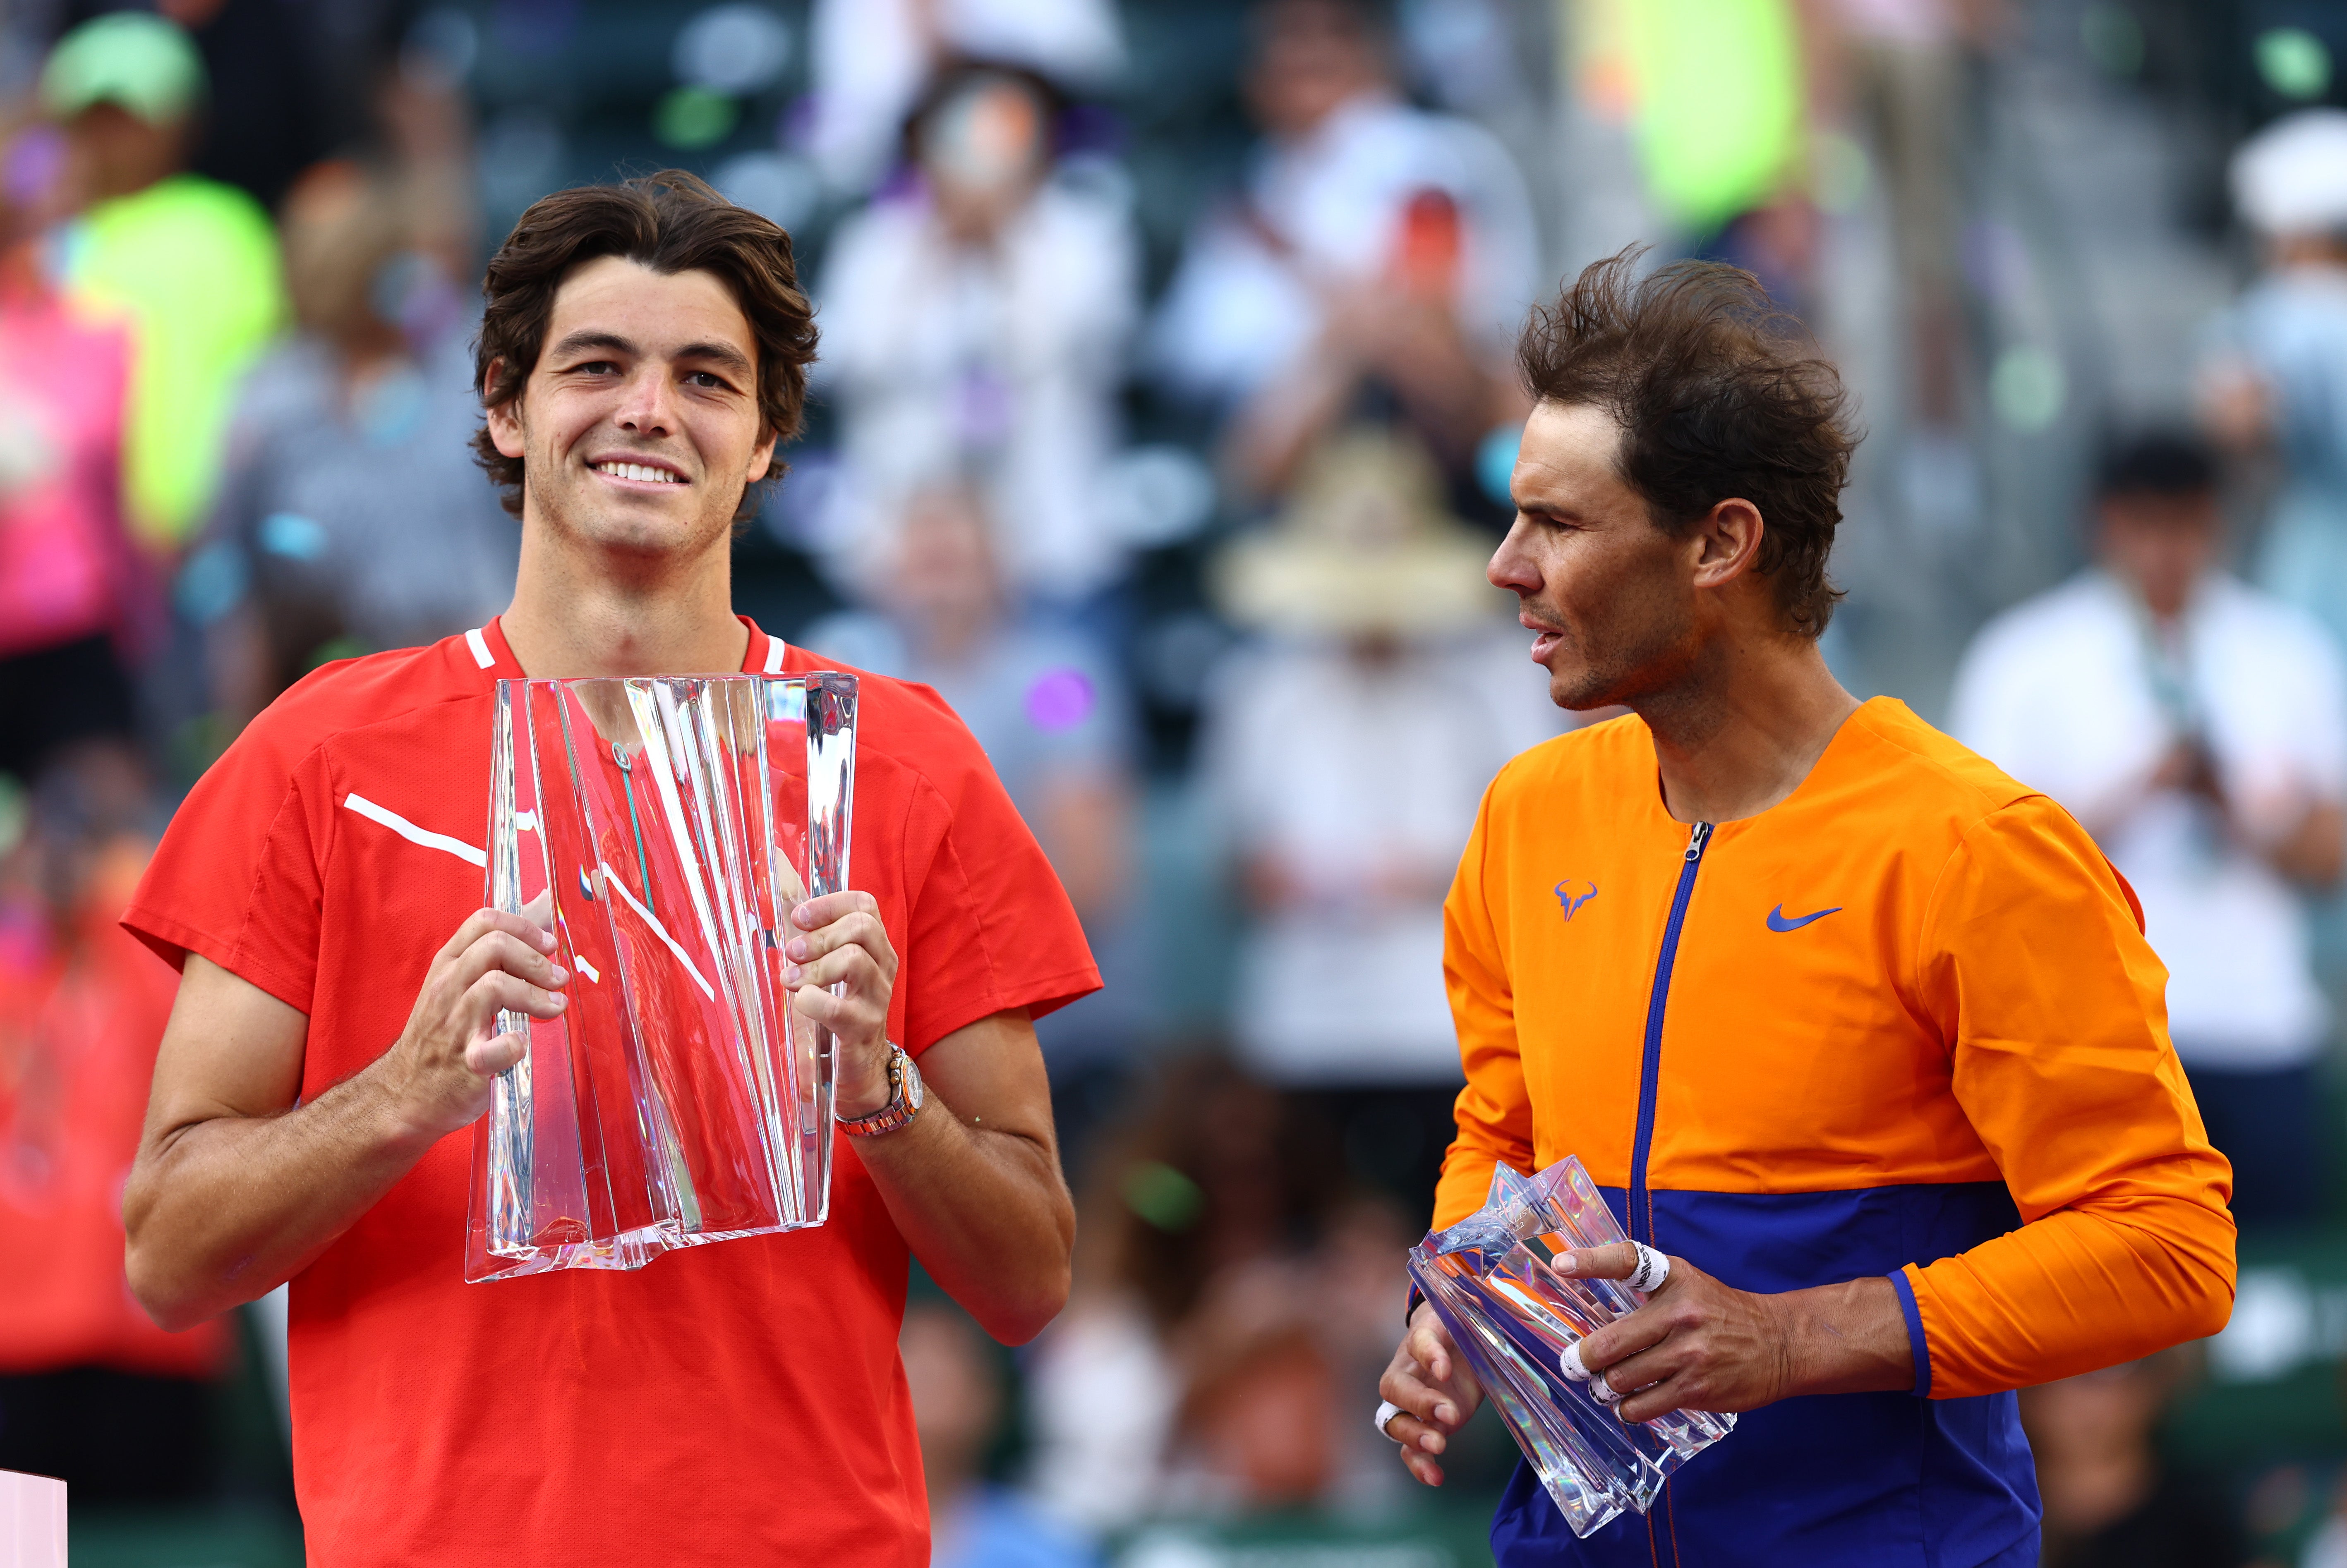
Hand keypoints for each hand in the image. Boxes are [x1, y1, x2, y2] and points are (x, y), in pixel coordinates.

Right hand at [379, 908, 568, 1139]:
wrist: (403, 1094)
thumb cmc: (442, 1035)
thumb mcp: (460, 984)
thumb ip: (499, 950)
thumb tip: (544, 903)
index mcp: (447, 966)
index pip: (483, 922)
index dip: (524, 927)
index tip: (548, 945)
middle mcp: (447, 988)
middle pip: (494, 947)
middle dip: (536, 960)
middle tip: (557, 980)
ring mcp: (454, 1025)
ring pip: (495, 986)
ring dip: (535, 995)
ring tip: (554, 1009)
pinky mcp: (465, 1065)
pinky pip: (493, 1049)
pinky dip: (515, 1046)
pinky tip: (521, 1046)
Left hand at [783, 891, 898, 1115]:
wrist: (856, 1067)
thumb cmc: (834, 1009)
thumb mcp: (823, 966)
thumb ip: (807, 929)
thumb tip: (779, 875)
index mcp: (875, 947)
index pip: (865, 905)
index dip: (829, 904)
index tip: (797, 918)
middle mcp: (883, 967)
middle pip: (862, 927)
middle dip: (819, 935)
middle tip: (791, 952)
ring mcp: (878, 998)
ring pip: (854, 960)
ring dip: (813, 967)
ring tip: (790, 980)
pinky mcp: (864, 1029)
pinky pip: (839, 1008)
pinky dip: (812, 1001)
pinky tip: (801, 1002)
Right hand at [1378, 1301, 1483, 1485]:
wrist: (1459, 1346)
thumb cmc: (1458, 1333)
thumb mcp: (1458, 1324)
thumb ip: (1451, 1338)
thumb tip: (1444, 1368)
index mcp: (1419, 1341)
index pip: (1420, 1343)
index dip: (1429, 1355)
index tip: (1445, 1368)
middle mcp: (1407, 1375)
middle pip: (1395, 1390)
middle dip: (1419, 1403)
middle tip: (1447, 1414)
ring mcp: (1414, 1405)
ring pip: (1397, 1423)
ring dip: (1414, 1436)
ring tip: (1438, 1446)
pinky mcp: (1428, 1426)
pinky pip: (1412, 1449)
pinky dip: (1419, 1464)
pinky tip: (1435, 1478)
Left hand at [1561, 1243, 1817, 1422]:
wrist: (1779, 1343)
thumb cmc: (1721, 1311)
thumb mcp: (1688, 1284)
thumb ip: (1645, 1290)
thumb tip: (1591, 1307)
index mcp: (1675, 1279)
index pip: (1628, 1261)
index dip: (1591, 1261)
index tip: (1561, 1265)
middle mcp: (1680, 1314)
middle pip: (1610, 1343)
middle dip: (1583, 1359)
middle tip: (1574, 1364)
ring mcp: (1690, 1355)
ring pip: (1622, 1379)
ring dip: (1606, 1387)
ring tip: (1605, 1385)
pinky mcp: (1697, 1390)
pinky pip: (1643, 1406)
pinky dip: (1628, 1408)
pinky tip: (1629, 1403)